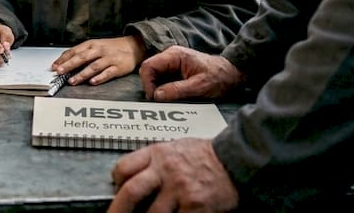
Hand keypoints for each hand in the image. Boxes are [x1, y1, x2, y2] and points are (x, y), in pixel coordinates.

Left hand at [52, 35, 144, 84]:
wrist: (133, 46)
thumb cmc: (111, 48)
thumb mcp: (95, 46)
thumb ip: (82, 54)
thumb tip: (64, 62)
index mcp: (91, 44)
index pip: (74, 51)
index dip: (63, 59)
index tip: (54, 66)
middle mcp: (99, 50)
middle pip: (82, 58)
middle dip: (69, 65)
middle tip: (59, 72)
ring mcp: (109, 59)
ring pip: (93, 66)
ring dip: (81, 74)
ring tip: (72, 81)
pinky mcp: (118, 67)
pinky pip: (107, 73)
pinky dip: (99, 78)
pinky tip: (92, 82)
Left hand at [107, 139, 238, 212]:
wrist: (237, 161)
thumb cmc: (205, 156)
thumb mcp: (175, 147)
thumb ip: (155, 161)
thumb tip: (134, 177)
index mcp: (158, 153)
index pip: (124, 167)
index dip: (117, 183)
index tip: (117, 191)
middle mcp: (166, 170)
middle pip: (131, 192)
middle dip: (117, 210)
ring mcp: (180, 189)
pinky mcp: (196, 206)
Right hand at [139, 46, 244, 101]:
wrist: (232, 74)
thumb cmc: (219, 77)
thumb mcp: (199, 86)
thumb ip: (177, 90)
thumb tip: (157, 95)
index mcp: (174, 55)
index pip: (148, 66)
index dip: (148, 83)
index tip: (155, 98)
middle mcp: (170, 57)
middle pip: (149, 71)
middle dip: (151, 88)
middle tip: (160, 102)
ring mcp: (172, 64)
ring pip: (154, 77)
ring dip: (158, 90)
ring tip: (167, 101)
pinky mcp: (175, 71)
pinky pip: (162, 80)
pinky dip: (163, 90)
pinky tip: (171, 98)